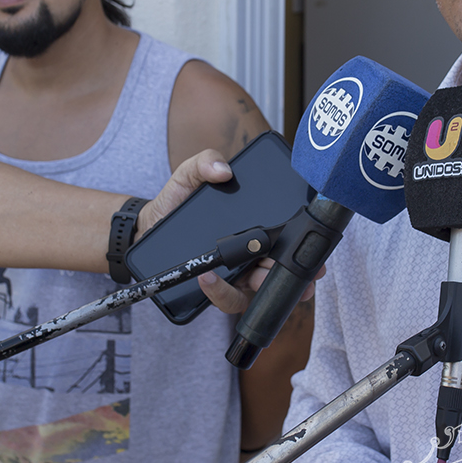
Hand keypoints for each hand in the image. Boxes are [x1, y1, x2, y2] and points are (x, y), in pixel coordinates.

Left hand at [138, 149, 320, 313]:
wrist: (148, 226)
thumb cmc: (176, 201)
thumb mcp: (189, 175)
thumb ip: (204, 162)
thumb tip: (223, 169)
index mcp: (256, 227)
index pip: (288, 239)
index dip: (304, 248)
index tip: (313, 253)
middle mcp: (253, 254)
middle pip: (282, 269)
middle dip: (291, 274)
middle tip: (283, 266)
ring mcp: (239, 275)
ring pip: (260, 291)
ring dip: (261, 287)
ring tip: (252, 275)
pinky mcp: (219, 290)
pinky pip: (229, 300)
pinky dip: (221, 292)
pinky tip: (208, 277)